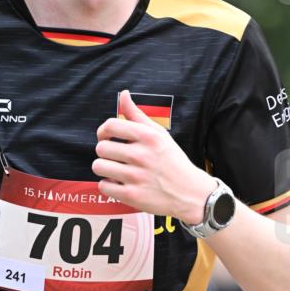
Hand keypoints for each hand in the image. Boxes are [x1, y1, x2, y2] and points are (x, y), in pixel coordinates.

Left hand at [93, 90, 216, 222]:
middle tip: (116, 158)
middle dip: (105, 153)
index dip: (103, 132)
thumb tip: (123, 94)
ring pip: (99, 167)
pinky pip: (103, 186)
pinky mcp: (132, 196)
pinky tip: (120, 184)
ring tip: (117, 171)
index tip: (107, 138)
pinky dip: (109, 186)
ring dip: (105, 169)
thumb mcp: (159, 134)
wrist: (190, 193)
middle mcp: (141, 155)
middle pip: (101, 148)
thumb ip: (138, 114)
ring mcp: (136, 177)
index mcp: (147, 137)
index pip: (110, 126)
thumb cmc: (173, 161)